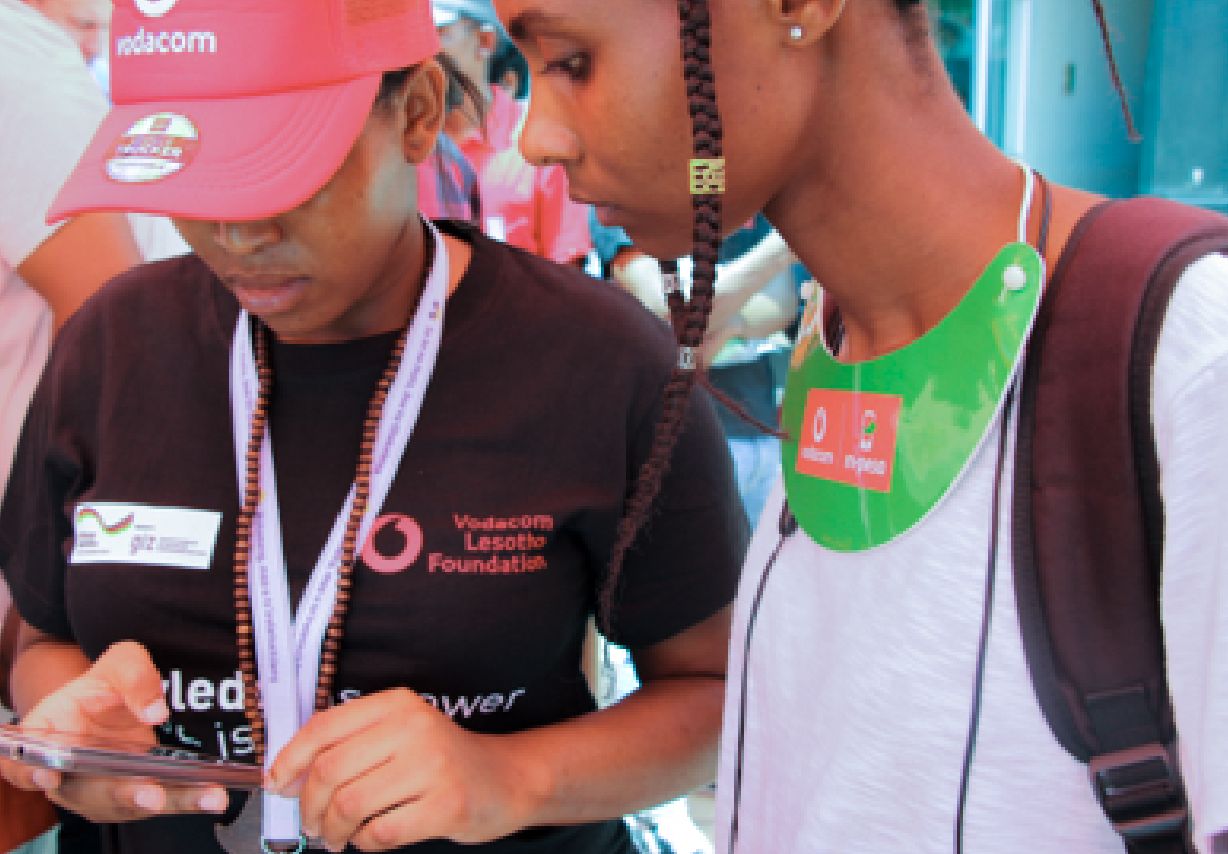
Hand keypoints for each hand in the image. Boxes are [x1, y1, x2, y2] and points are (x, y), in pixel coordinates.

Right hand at [0, 641, 228, 821]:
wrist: (118, 702)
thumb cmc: (107, 684)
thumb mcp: (120, 663)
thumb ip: (133, 676)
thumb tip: (154, 712)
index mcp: (46, 740)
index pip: (22, 764)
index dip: (30, 771)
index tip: (49, 773)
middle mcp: (70, 776)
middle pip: (87, 794)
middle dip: (121, 795)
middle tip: (149, 793)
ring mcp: (104, 791)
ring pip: (132, 804)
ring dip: (170, 803)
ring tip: (206, 797)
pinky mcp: (138, 795)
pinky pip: (162, 802)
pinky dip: (187, 800)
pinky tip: (213, 795)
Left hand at [267, 689, 541, 851]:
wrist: (505, 779)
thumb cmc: (441, 761)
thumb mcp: (400, 734)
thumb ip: (350, 745)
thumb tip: (287, 777)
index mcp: (397, 704)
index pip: (324, 727)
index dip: (290, 760)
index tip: (278, 785)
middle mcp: (414, 728)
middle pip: (330, 770)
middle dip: (309, 806)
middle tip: (311, 824)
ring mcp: (432, 766)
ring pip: (349, 805)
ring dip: (333, 831)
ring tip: (337, 837)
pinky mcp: (445, 805)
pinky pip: (379, 833)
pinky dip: (365, 843)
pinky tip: (370, 839)